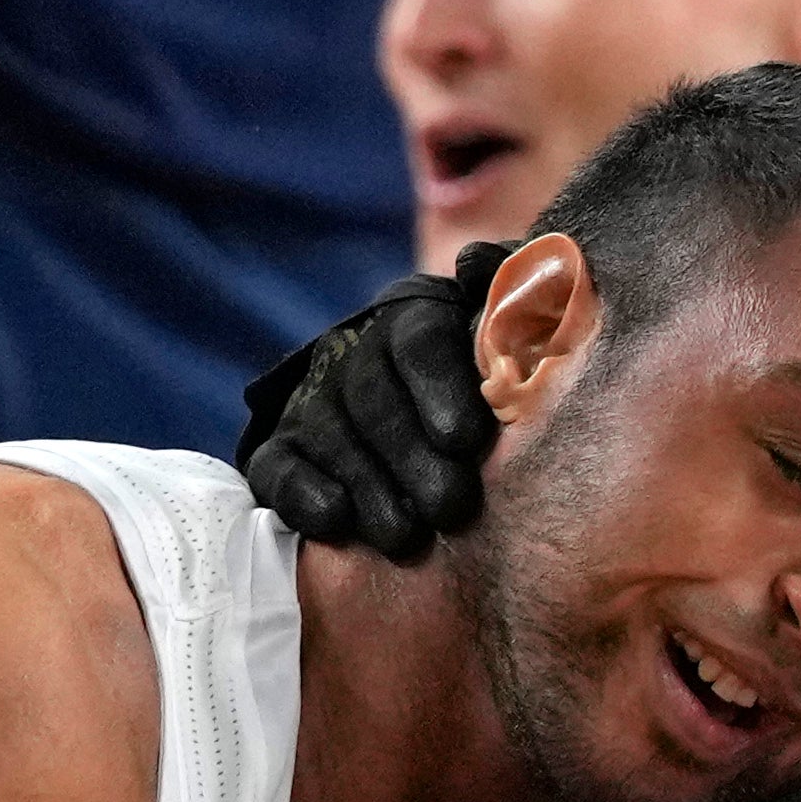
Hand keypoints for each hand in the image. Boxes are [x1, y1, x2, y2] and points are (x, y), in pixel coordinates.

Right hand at [241, 244, 506, 558]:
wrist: (431, 420)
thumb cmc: (492, 384)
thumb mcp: (517, 332)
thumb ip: (521, 296)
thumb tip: (477, 265)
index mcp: (415, 319)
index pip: (421, 341)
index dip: (440, 388)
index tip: (468, 440)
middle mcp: (356, 355)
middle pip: (374, 399)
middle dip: (411, 457)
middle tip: (451, 508)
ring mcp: (314, 404)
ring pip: (330, 437)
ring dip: (369, 488)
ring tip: (408, 536)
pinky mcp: (282, 452)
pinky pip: (278, 470)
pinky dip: (303, 495)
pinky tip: (337, 521)